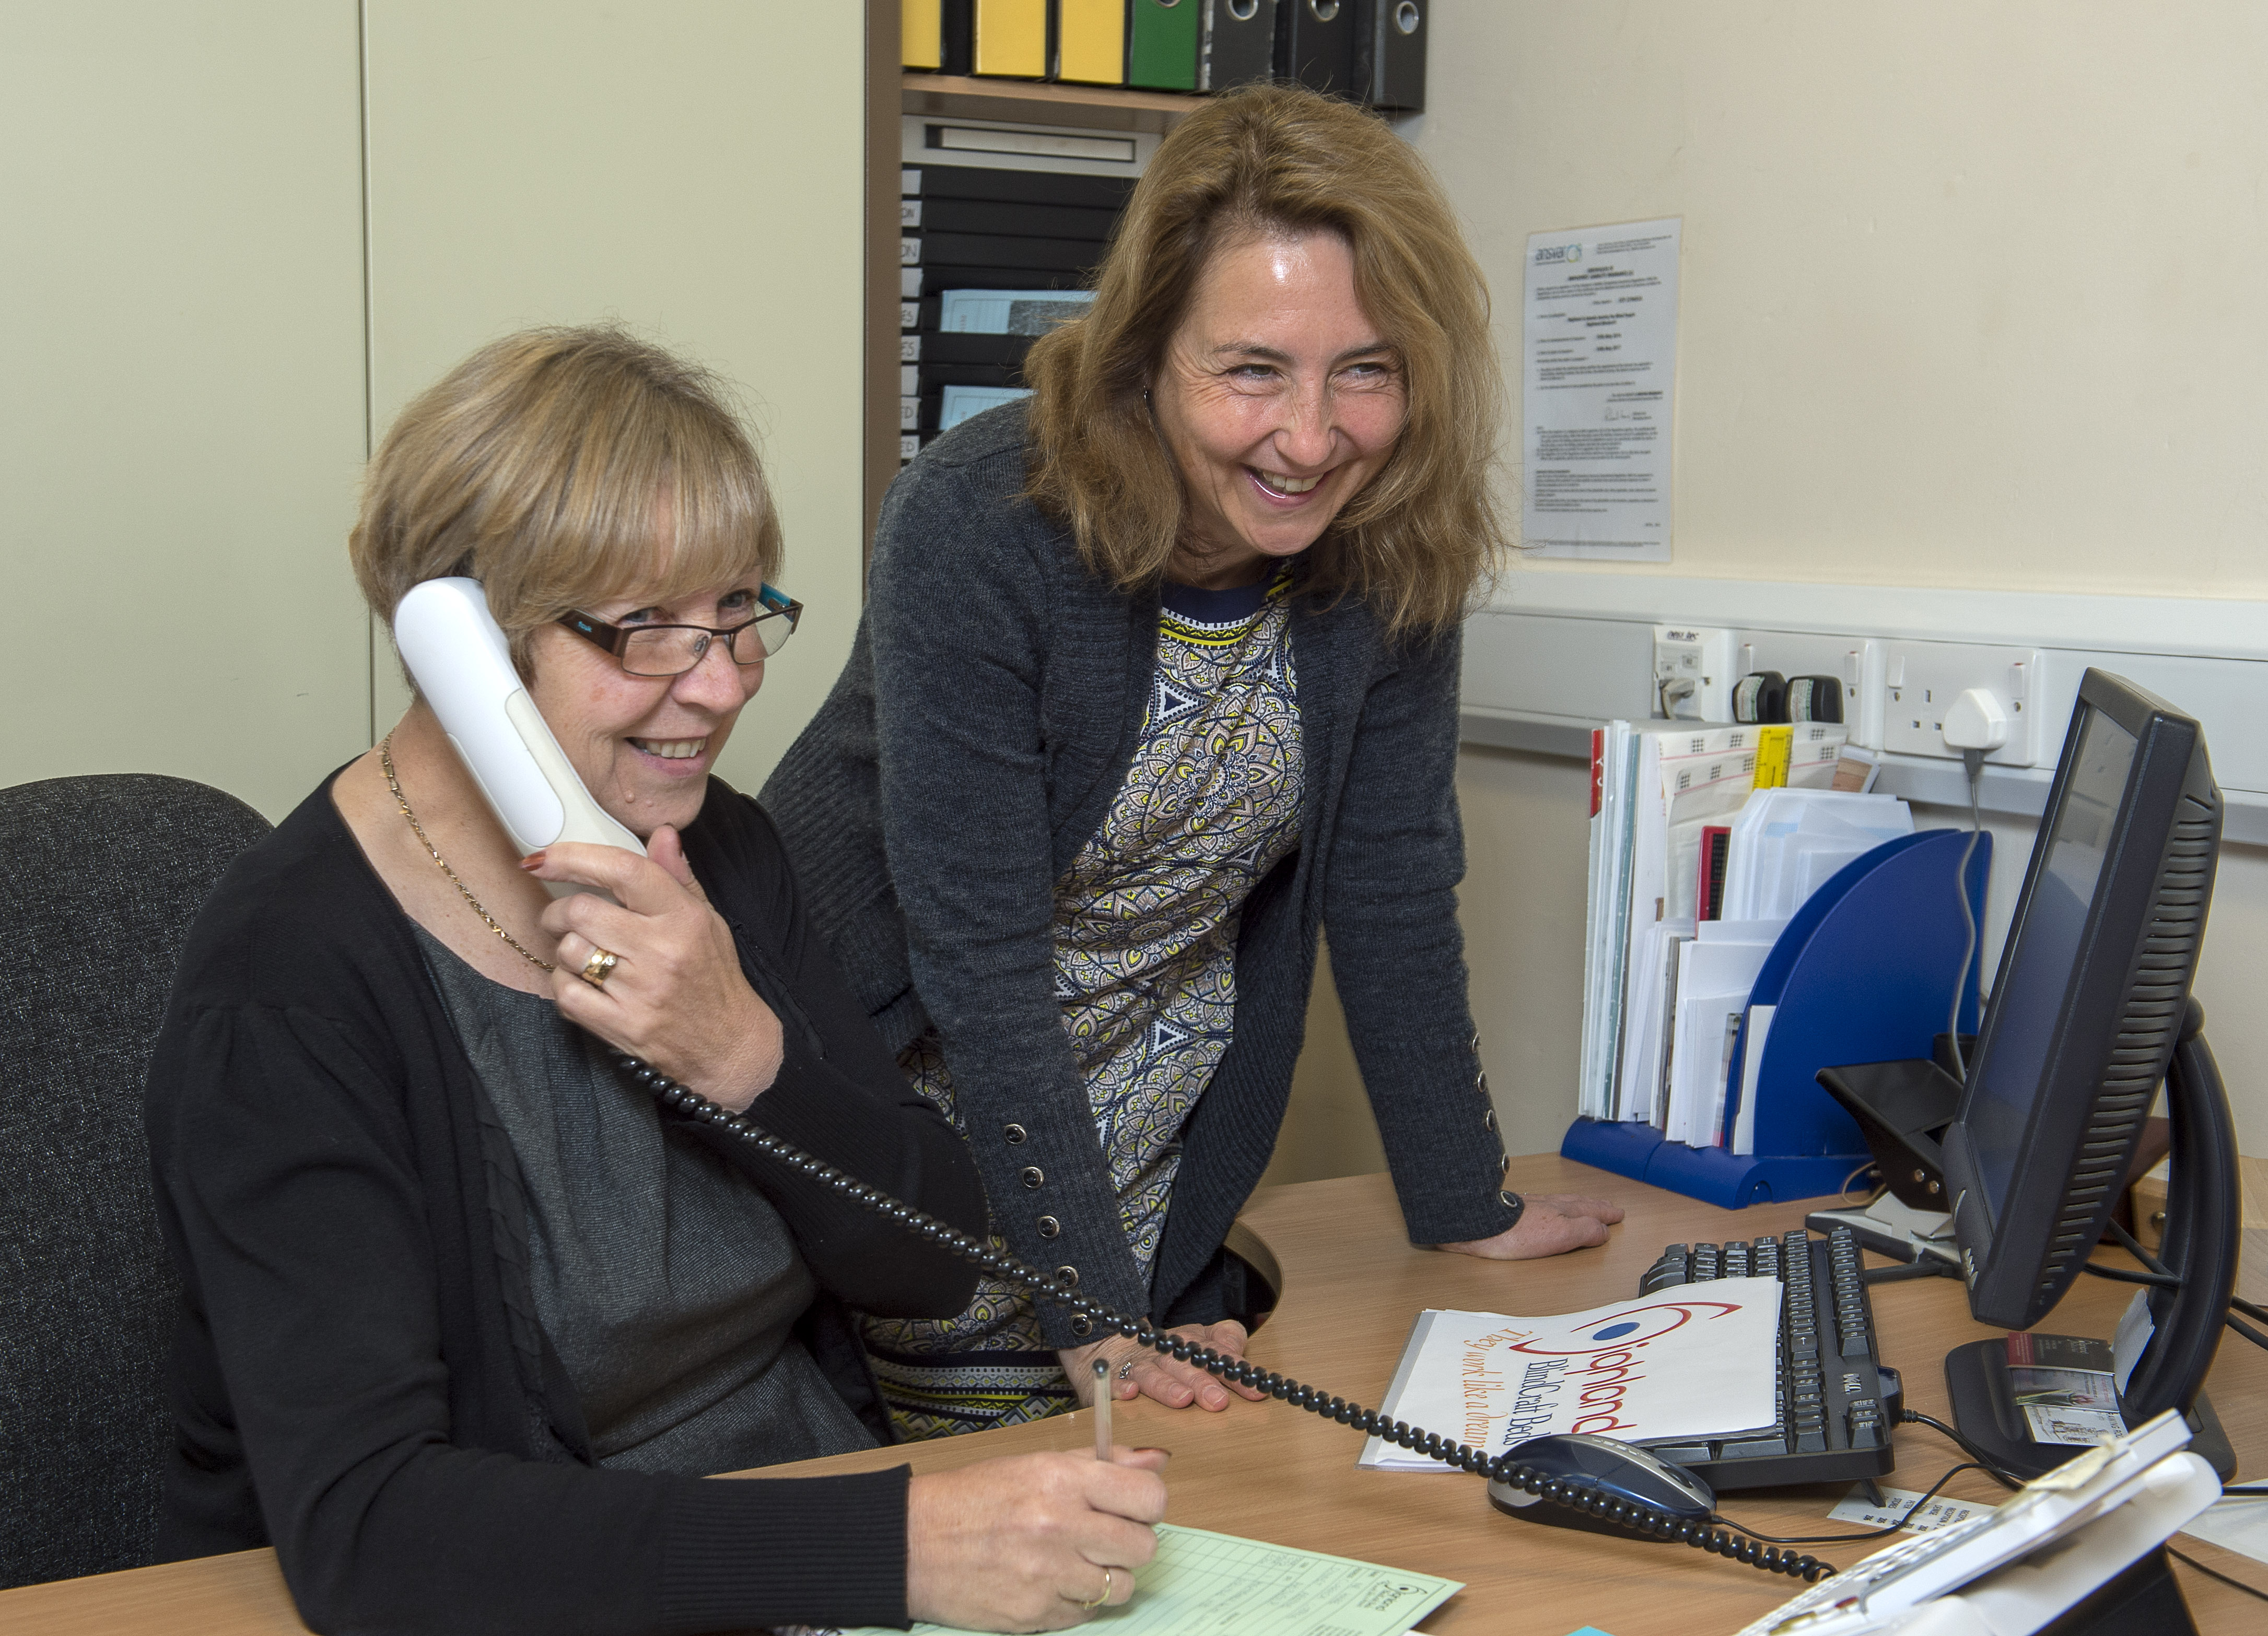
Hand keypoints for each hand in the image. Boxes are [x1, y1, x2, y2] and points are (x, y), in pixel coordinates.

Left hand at [524, 829, 782, 1109]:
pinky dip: (564, 985)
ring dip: (564, 949)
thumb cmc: (713, 978)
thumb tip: (662, 833)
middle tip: (560, 916)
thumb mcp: (707, 921)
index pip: (624, 870)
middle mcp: (662, 951)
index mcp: (684, 918)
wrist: (727, 1046)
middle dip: (558, 911)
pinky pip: (566, 994)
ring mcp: (640, 992)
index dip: (575, 857)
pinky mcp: (622, 1026)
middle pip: (582, 911)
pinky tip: (583, 984)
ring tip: (582, 954)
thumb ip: (677, 877)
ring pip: (569, 952)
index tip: (543, 857)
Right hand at [906, 1448, 1167, 1630]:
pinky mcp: (1035, 1615)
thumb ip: (1102, 1463)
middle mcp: (1060, 1527)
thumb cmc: (973, 1498)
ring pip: (1121, 1586)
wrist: (912, 1543)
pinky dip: (1076, 1600)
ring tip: (1074, 1561)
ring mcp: (1048, 1576)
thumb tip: (1157, 1462)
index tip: (1134, 1507)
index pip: (1149, 1497)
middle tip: (1104, 1536)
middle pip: (1143, 1547)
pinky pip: (1087, 1613)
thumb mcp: (1036, 1463)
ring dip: (1105, 1575)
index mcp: (1062, 1480)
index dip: (1148, 1504)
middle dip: (1130, 1542)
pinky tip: (1050, 1581)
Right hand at [1060, 1321, 1264, 1412]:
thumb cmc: (1167, 1353)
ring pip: (1152, 1374)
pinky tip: (1130, 1394)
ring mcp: (1138, 1365)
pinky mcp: (1114, 1378)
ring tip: (1182, 1399)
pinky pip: (1114, 1382)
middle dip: (1202, 1381)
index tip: (1255, 1390)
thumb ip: (1224, 1342)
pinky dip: (1120, 1387)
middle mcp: (1166, 1353)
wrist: (1113, 1346)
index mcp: (1190, 1343)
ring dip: (1167, 1386)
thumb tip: (1243, 1358)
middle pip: (1184, 1365)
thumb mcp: (1199, 1341)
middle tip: (1218, 1401)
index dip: (1235, 1371)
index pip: (1216, 1354)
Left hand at [1439, 1193, 1624, 1259]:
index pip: (1591, 1212)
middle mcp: (1546, 1205)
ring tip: (1583, 1206)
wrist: (1474, 1223)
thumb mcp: (1559, 1236)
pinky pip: (1541, 1205)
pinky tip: (1544, 1210)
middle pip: (1577, 1203)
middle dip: (1594, 1206)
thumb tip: (1604, 1230)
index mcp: (1561, 1211)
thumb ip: (1583, 1231)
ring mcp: (1528, 1205)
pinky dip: (1552, 1206)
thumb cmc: (1513, 1233)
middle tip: (1608, 1207)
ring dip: (1576, 1205)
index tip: (1617, 1214)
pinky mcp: (1510, 1211)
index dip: (1605, 1214)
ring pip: (1560, 1202)